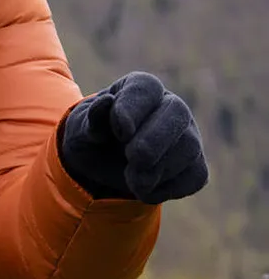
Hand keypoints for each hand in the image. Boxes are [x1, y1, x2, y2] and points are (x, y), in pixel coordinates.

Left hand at [60, 72, 208, 204]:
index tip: (120, 132)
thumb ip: (93, 117)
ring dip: (159, 168)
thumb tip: (106, 101)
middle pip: (177, 114)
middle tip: (131, 159)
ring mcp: (188, 135)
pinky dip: (169, 188)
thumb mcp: (82, 127)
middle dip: (153, 141)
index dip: (133, 109)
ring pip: (189, 147)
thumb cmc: (93, 137)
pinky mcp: (194, 165)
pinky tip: (145, 190)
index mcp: (141, 89)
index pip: (146, 88)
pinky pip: (195, 175)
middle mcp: (170, 107)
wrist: (101, 165)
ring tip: (132, 180)